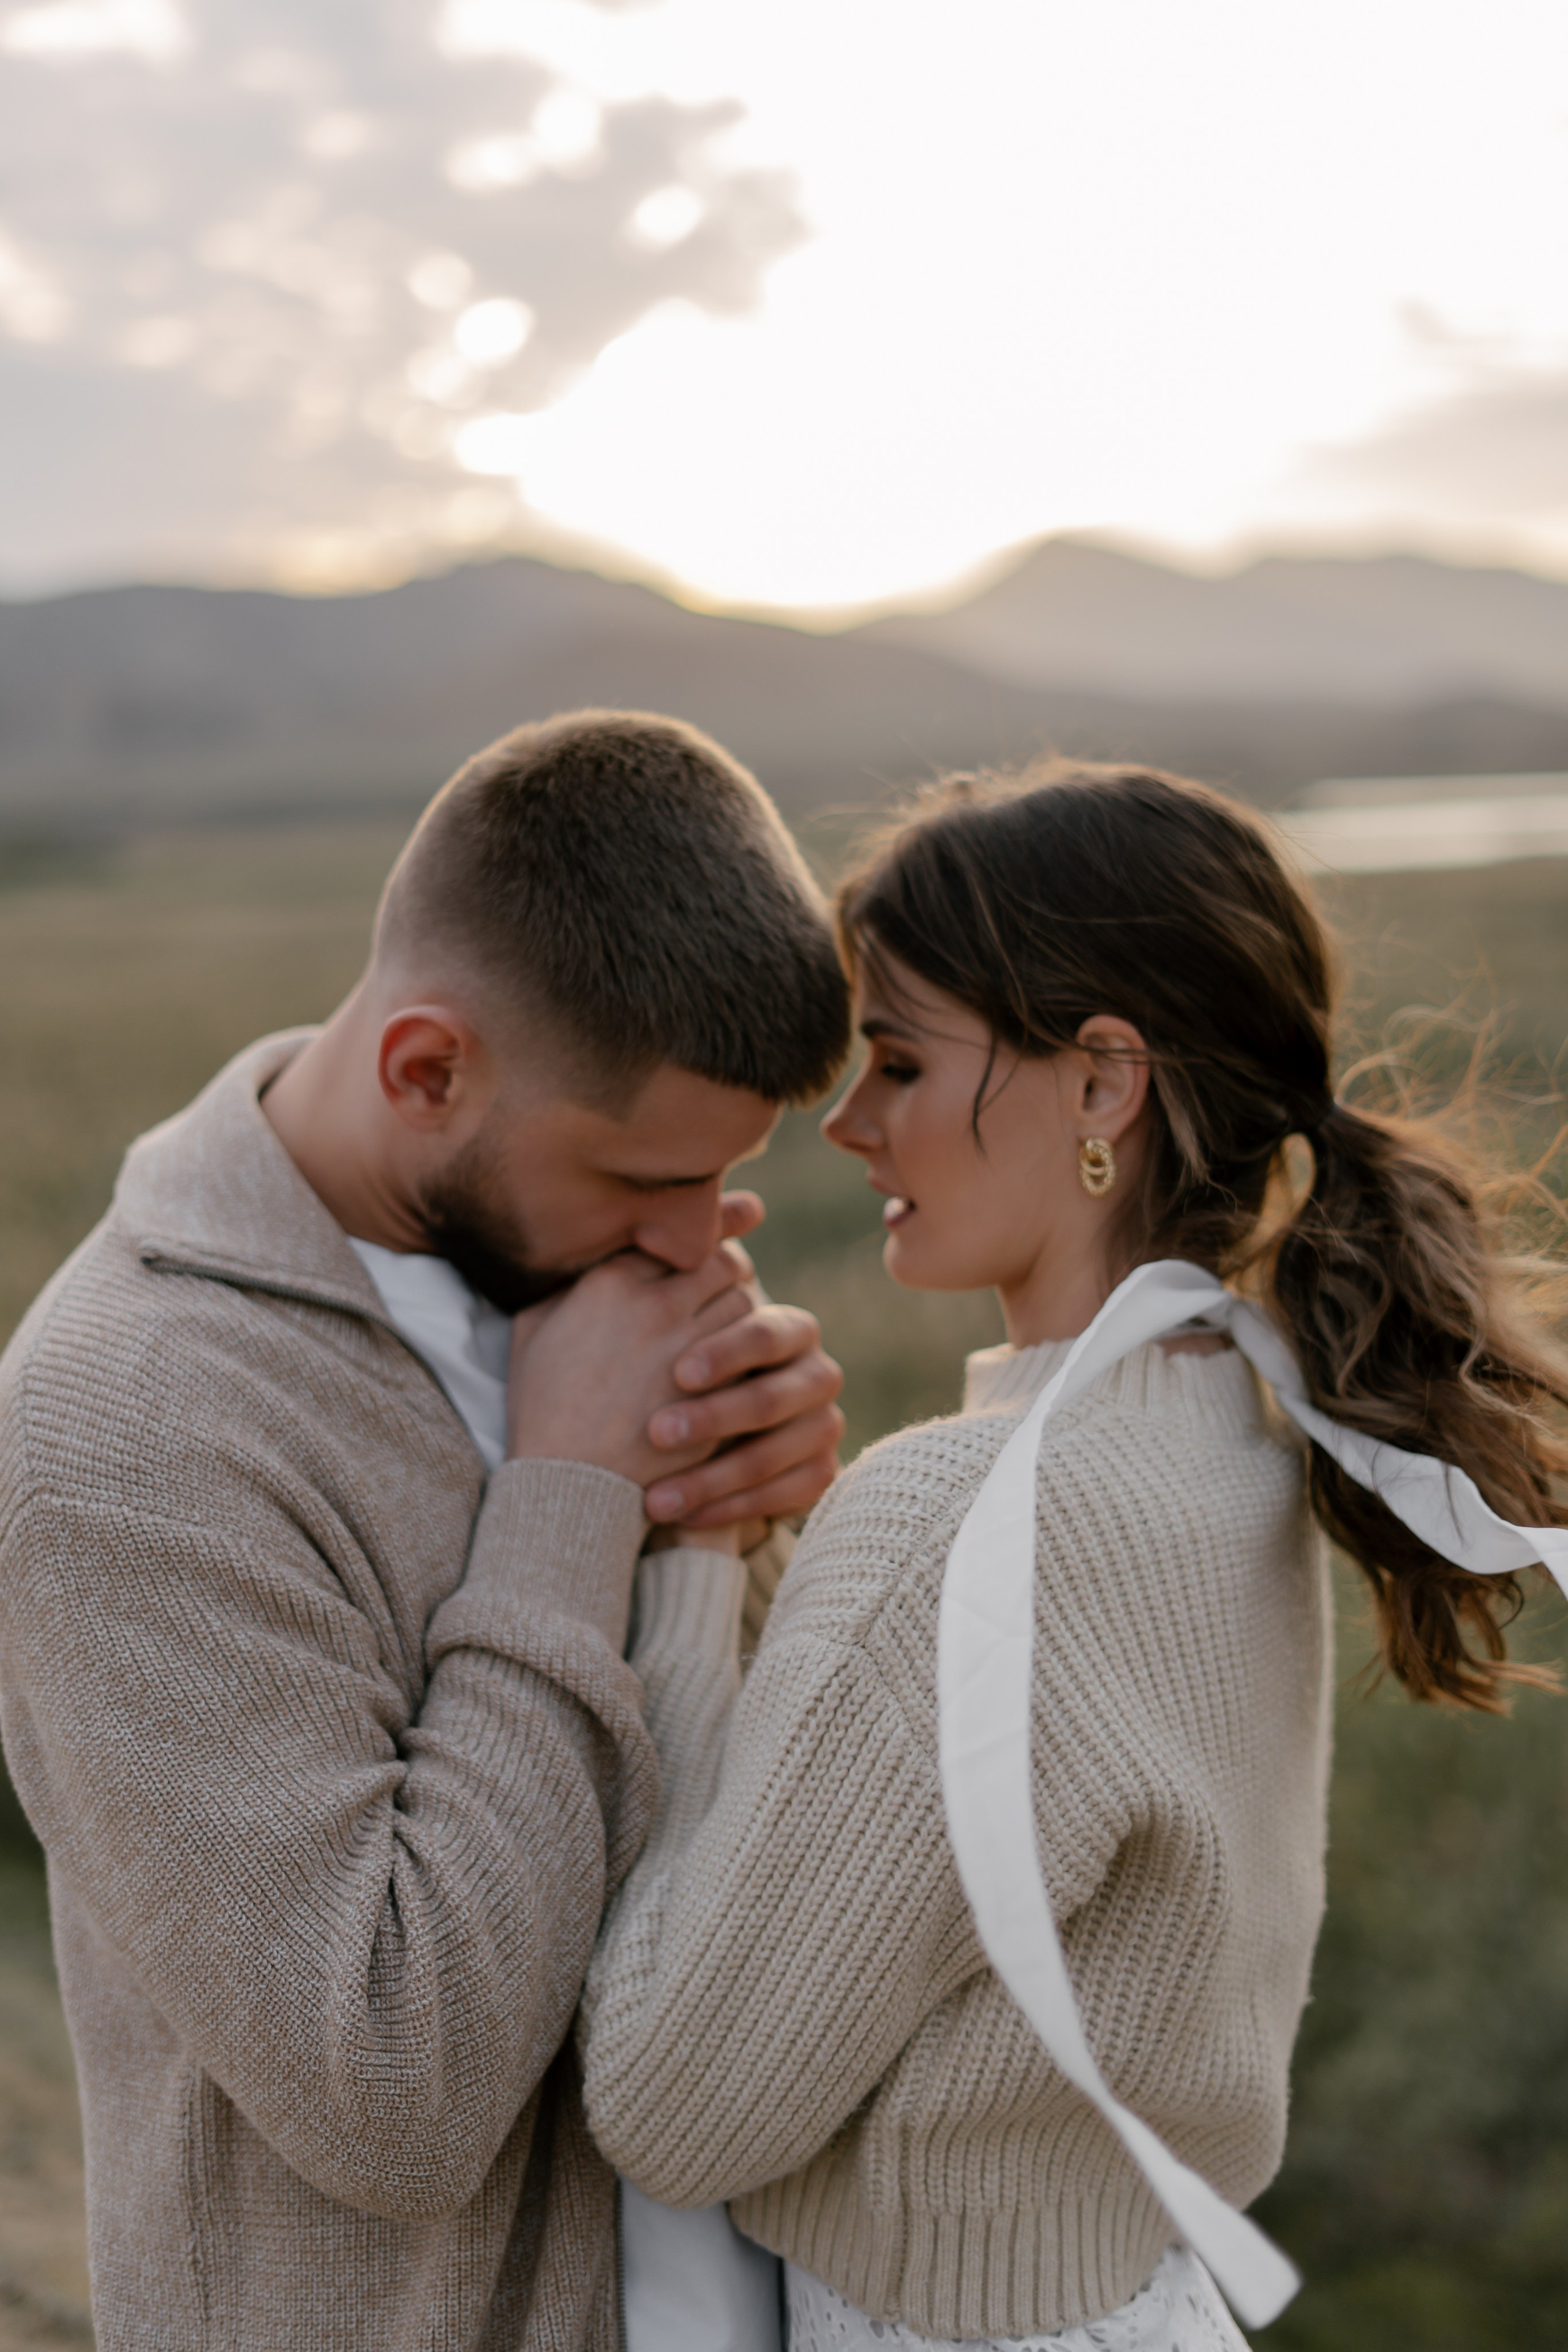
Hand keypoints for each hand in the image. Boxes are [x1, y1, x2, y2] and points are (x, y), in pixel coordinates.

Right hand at [506, 1244, 751, 1488]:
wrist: (567, 1483)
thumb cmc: (542, 1406)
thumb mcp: (532, 1331)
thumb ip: (565, 1286)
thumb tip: (590, 1260)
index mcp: (612, 1283)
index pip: (679, 1236)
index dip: (706, 1230)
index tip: (734, 1221)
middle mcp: (656, 1306)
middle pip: (724, 1262)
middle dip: (730, 1269)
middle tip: (731, 1279)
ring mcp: (691, 1350)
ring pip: (745, 1305)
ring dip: (744, 1310)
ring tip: (734, 1321)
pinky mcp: (716, 1392)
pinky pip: (752, 1356)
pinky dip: (750, 1352)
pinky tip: (739, 1360)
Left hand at [642, 1301, 844, 1529]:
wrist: (690, 1434)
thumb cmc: (666, 1372)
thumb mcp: (668, 1331)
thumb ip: (665, 1300)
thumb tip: (647, 1252)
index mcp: (787, 1327)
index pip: (764, 1333)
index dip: (724, 1353)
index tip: (677, 1373)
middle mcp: (816, 1373)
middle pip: (772, 1397)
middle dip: (713, 1418)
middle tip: (657, 1433)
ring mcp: (824, 1425)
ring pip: (775, 1454)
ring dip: (712, 1477)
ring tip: (655, 1498)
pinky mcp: (821, 1472)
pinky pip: (785, 1495)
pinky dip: (732, 1508)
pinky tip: (683, 1515)